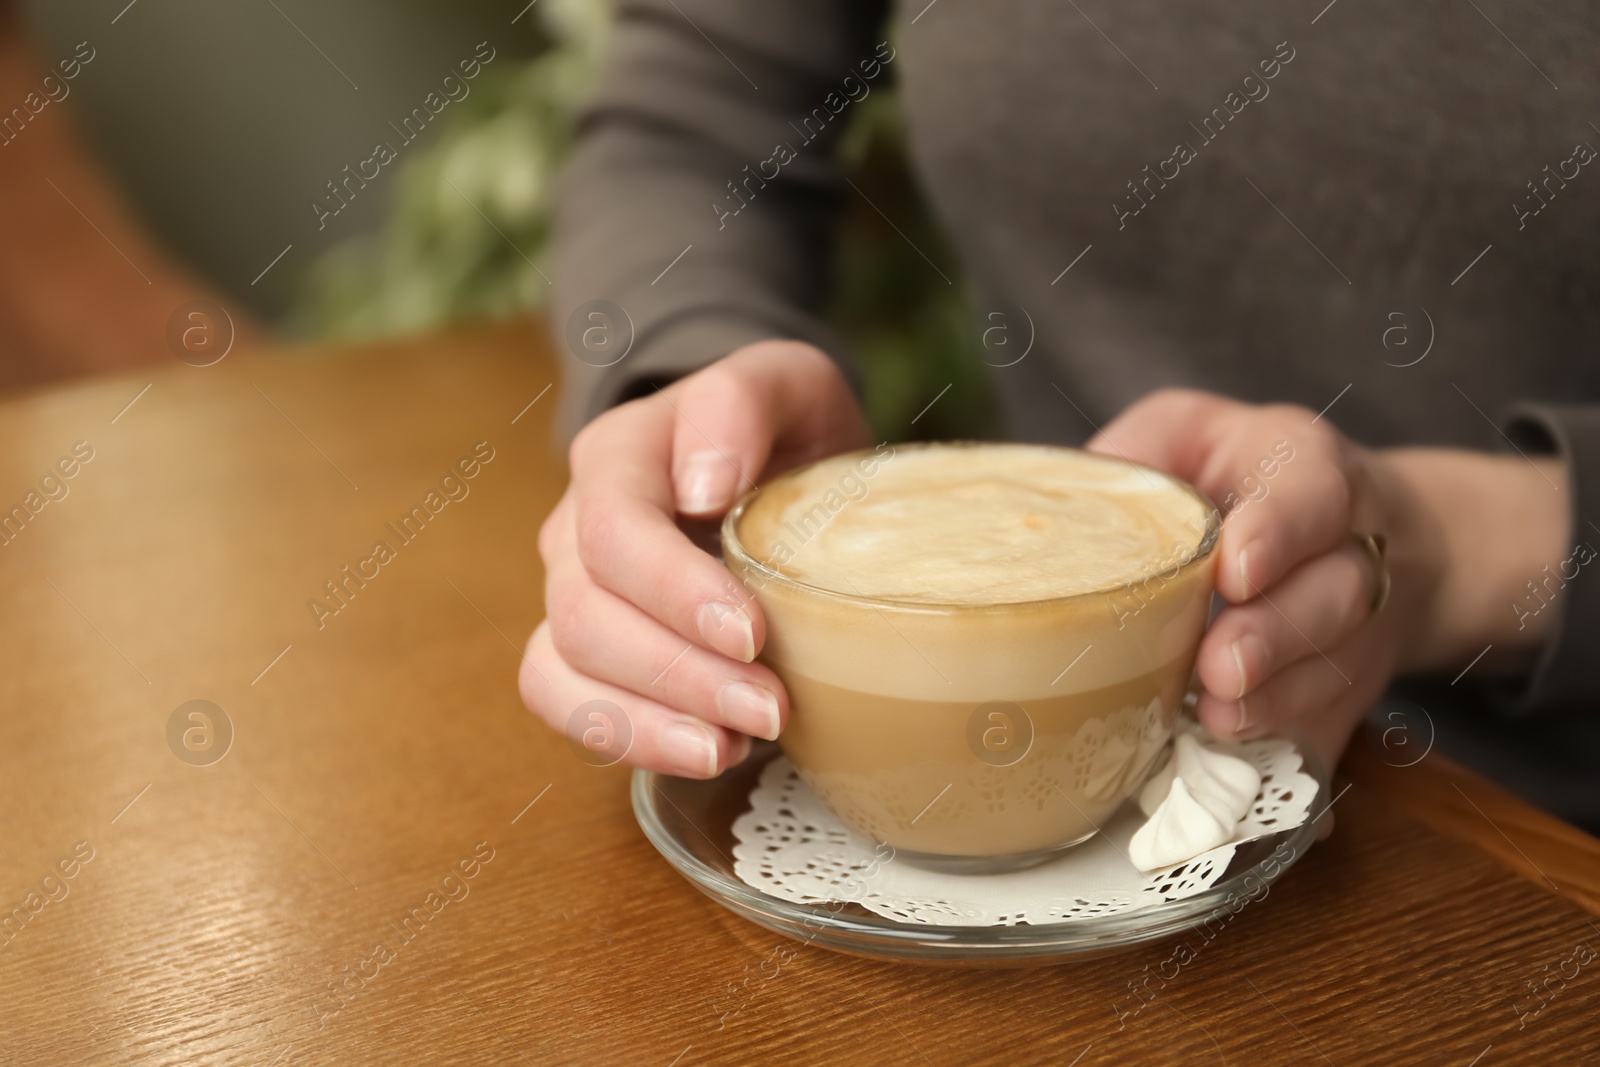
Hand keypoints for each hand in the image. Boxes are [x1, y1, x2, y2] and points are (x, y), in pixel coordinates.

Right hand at [522, 341, 869, 776]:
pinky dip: (630, 739)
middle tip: (770, 708)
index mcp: (618, 456)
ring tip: (737, 743)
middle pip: (586, 613)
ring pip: (564, 668)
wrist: (775, 465)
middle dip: (678, 672)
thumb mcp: (788, 384)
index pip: (615, 529)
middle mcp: (575, 527)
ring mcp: (569, 593)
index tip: (752, 633)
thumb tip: (701, 484)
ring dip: (651, 719)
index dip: (674, 590)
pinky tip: (709, 751)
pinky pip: (567, 706)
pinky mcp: (584, 652)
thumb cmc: (783, 429)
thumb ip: (741, 402)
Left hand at [1088, 390, 1433, 768]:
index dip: (1279, 533)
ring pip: (1339, 663)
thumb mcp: (1185, 435)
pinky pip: (1333, 723)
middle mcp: (1350, 543)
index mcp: (1305, 466)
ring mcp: (1359, 623)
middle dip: (1276, 635)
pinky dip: (1288, 747)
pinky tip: (1238, 760)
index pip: (1312, 492)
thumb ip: (1139, 456)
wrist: (1343, 530)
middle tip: (1220, 667)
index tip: (1235, 572)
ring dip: (1278, 697)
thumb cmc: (1234, 477)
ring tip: (1218, 716)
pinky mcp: (1349, 687)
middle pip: (1335, 592)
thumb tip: (1069, 508)